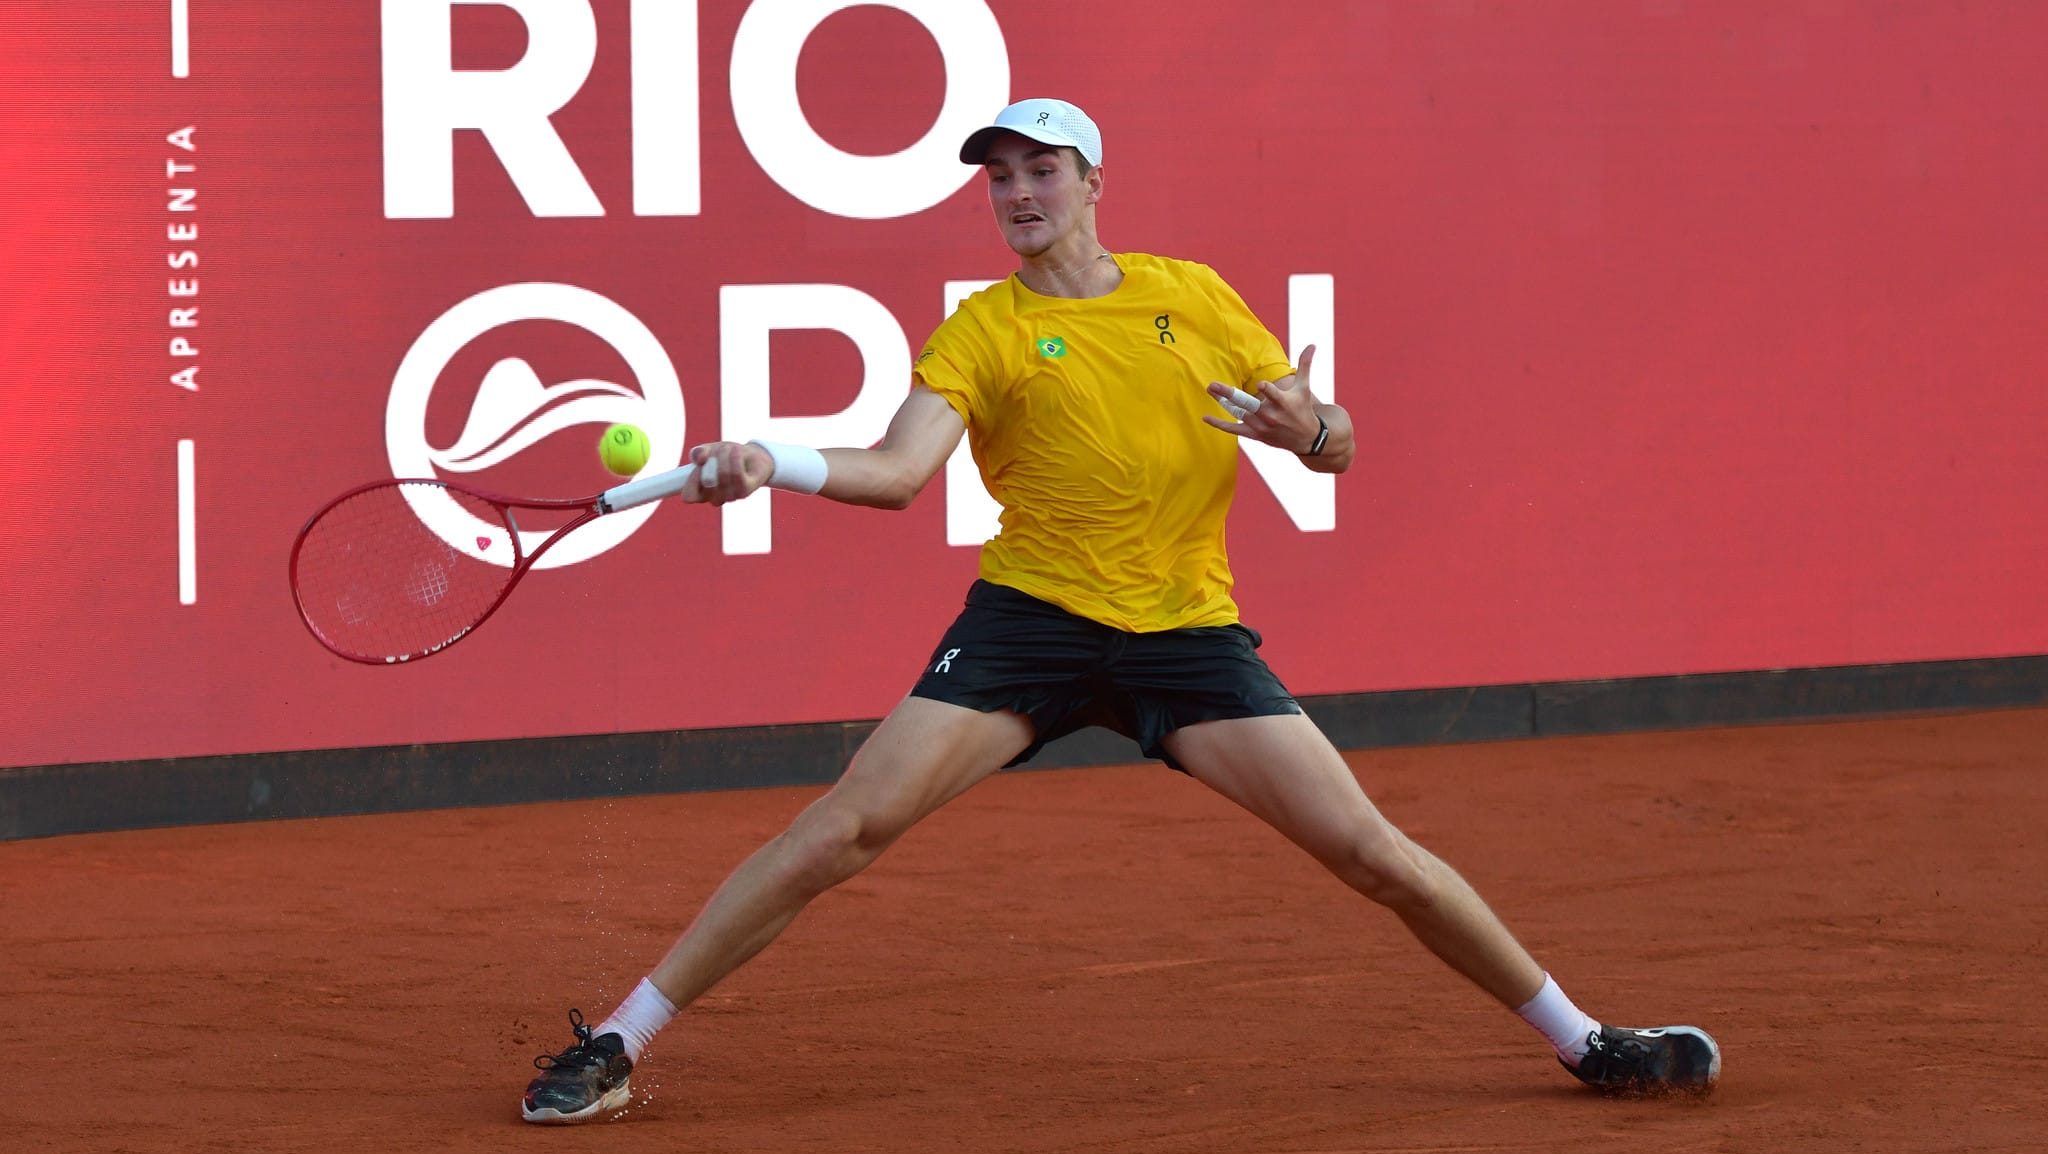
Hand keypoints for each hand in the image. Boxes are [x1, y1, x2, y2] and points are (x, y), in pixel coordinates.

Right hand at [682, 441, 774, 504]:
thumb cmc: (727, 456)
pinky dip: (735, 458)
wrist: (754, 457)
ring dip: (724, 455)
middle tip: (716, 451)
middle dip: (710, 459)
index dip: (690, 480)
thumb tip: (699, 458)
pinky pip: (736, 474)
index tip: (699, 463)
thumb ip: (698, 453)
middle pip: (706, 481)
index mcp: (701, 493)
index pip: (688, 496)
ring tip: (728, 448)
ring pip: (722, 475)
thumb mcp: (709, 450)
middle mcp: (715, 499)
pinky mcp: (745, 491)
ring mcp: (731, 497)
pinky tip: (737, 450)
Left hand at [1202, 344, 1321, 452]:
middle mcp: (1271, 416)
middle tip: (1212, 384)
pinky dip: (1220, 425)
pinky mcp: (1255, 435)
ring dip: (1223, 402)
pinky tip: (1206, 417)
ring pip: (1238, 413)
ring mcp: (1261, 426)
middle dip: (1229, 394)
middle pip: (1247, 404)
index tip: (1260, 383)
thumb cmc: (1303, 409)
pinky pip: (1234, 430)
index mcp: (1283, 403)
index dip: (1267, 389)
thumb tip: (1312, 344)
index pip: (1273, 395)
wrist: (1306, 439)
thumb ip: (1305, 365)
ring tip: (1210, 389)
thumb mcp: (1304, 387)